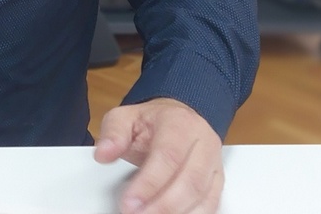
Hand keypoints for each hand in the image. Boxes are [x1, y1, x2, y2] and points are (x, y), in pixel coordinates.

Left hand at [93, 98, 222, 213]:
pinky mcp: (217, 183)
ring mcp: (213, 165)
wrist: (180, 118)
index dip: (149, 183)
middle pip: (189, 181)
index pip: (168, 156)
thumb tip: (103, 153)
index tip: (129, 202)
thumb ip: (113, 133)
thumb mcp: (127, 116)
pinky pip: (211, 205)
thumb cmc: (154, 121)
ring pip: (203, 196)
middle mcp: (202, 144)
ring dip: (177, 213)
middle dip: (162, 205)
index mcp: (179, 124)